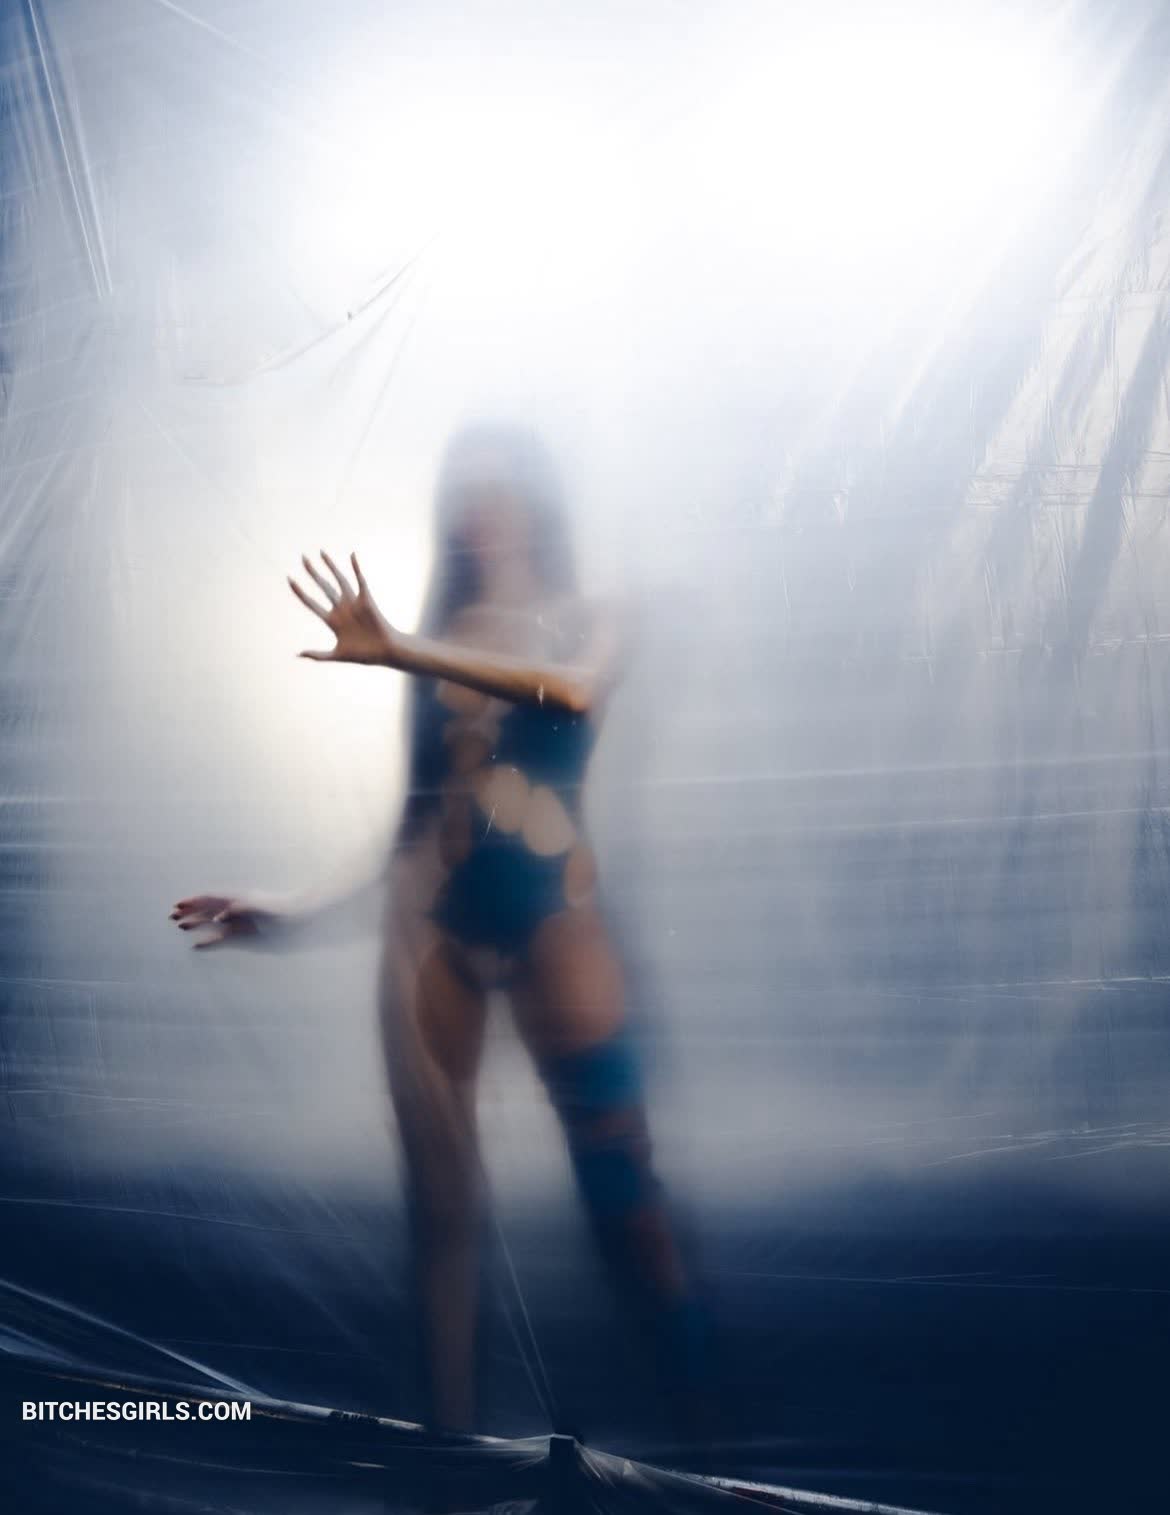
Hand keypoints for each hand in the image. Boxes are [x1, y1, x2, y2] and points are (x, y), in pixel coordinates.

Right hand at [169, 894, 282, 949]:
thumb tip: (219, 916)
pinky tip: (196, 946)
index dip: (195, 901)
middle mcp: (237, 909)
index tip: (178, 905)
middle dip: (190, 910)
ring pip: (212, 921)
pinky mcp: (245, 935)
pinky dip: (208, 941)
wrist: (300, 921)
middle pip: (208, 908)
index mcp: (240, 899)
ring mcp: (240, 922)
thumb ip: (240, 909)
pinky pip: (222, 937)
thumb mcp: (262, 908)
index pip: (212, 898)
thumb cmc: (283, 911)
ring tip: (180, 925)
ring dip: (197, 922)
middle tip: (171, 915)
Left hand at [288, 551, 405, 666]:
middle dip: (313, 573)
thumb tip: (298, 653)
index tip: (289, 579)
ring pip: (339, 580)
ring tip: (321, 552)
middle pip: (323, 586)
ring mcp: (353, 603)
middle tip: (303, 558)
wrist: (386, 652)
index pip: (311, 602)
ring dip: (331, 566)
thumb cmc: (364, 655)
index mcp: (332, 620)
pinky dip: (356, 568)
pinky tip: (351, 555)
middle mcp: (341, 608)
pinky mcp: (367, 599)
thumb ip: (318, 654)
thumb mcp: (337, 655)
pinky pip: (360, 580)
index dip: (300, 592)